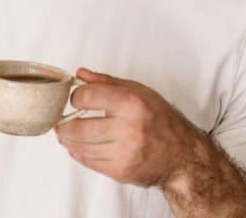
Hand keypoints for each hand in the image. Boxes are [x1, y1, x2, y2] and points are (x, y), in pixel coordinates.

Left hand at [54, 68, 205, 186]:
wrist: (183, 156)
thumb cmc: (162, 120)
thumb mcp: (140, 92)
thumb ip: (107, 82)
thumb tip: (80, 74)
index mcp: (133, 103)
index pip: (88, 97)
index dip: (75, 97)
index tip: (75, 99)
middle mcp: (129, 129)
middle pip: (78, 126)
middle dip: (64, 123)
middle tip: (62, 119)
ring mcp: (124, 153)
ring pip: (79, 147)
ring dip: (68, 139)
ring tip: (68, 132)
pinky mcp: (121, 171)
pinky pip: (88, 161)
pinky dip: (79, 152)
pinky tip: (81, 145)